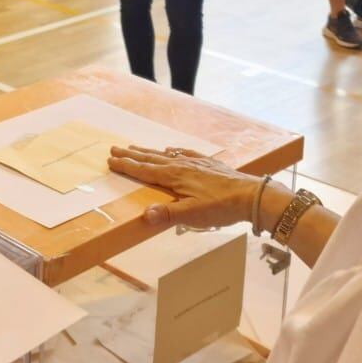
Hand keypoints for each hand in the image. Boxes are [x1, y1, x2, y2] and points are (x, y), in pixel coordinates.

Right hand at [107, 145, 258, 229]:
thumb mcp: (192, 215)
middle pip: (151, 159)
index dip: (127, 166)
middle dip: (132, 154)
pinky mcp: (208, 163)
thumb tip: (144, 214)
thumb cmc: (221, 207)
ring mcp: (195, 163)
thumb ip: (168, 214)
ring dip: (149, 152)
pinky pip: (185, 153)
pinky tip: (172, 149)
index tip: (111, 160)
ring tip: (136, 147)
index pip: (145, 171)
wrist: (251, 195)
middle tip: (114, 148)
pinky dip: (174, 151)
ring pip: (166, 155)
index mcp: (174, 177)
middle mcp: (182, 166)